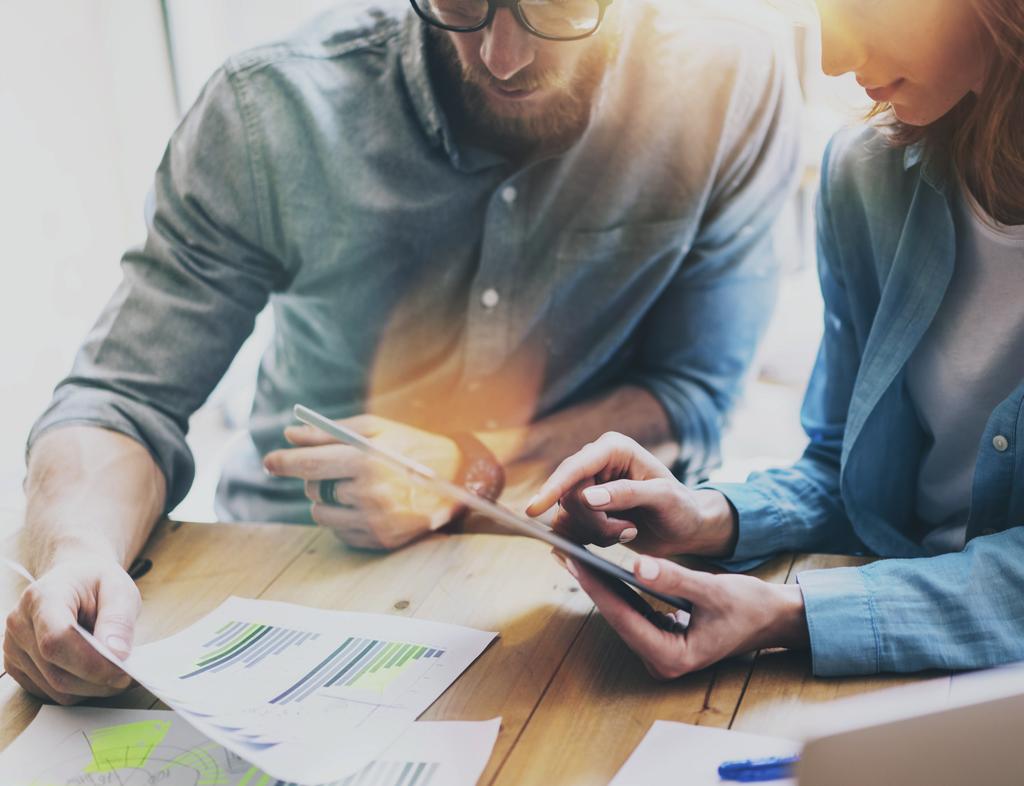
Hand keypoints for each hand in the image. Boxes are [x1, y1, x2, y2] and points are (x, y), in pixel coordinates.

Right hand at [4, 555, 138, 703]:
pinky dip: (77, 690)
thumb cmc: (96, 583)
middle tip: (129, 678)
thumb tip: (117, 654)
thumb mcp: (119, 590)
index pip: (58, 640)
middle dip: (98, 681)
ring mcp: (13, 648)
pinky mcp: (16, 667)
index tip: (122, 671)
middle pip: (56, 671)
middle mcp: (20, 624)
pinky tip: (95, 674)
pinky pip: (49, 692)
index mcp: (43, 597)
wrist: (74, 580)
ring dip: (91, 689)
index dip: (91, 663)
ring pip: (54, 689)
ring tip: (115, 672)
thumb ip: (119, 621)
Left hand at [264, 415, 461, 550]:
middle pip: (313, 490)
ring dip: (327, 500)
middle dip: (315, 478)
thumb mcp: (376, 429)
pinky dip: (343, 518)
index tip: (269, 462)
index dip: (284, 462)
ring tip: (353, 487)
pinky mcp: (382, 540)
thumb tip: (290, 435)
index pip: (310, 464)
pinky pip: (339, 532)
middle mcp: (370, 493)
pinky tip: (366, 504)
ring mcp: (376, 520)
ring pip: (322, 514)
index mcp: (367, 460)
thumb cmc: (412, 446)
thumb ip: (329, 432)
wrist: (459, 478)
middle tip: (333, 468)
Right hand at [525, 432, 735, 557]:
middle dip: (594, 521)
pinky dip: (590, 539)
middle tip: (627, 529)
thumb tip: (588, 497)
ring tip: (628, 529)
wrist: (685, 529)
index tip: (534, 509)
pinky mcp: (583, 510)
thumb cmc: (681, 508)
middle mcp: (595, 463)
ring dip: (595, 532)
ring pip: (566, 515)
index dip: (553, 487)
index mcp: (613, 448)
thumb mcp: (663, 498)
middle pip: (568, 495)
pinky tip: (617, 534)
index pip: (575, 468)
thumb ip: (627, 493)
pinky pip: (569, 528)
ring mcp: (587, 487)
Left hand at [555, 553, 808, 678]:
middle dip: (591, 584)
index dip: (596, 587)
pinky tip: (599, 568)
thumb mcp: (712, 589)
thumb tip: (636, 565)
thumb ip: (673, 579)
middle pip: (617, 617)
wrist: (771, 619)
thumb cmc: (748, 606)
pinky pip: (632, 613)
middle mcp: (661, 662)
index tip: (574, 561)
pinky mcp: (661, 641)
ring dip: (599, 586)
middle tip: (563, 551)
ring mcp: (660, 654)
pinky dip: (617, 590)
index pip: (624, 616)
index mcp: (672, 657)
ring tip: (573, 555)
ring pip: (621, 615)